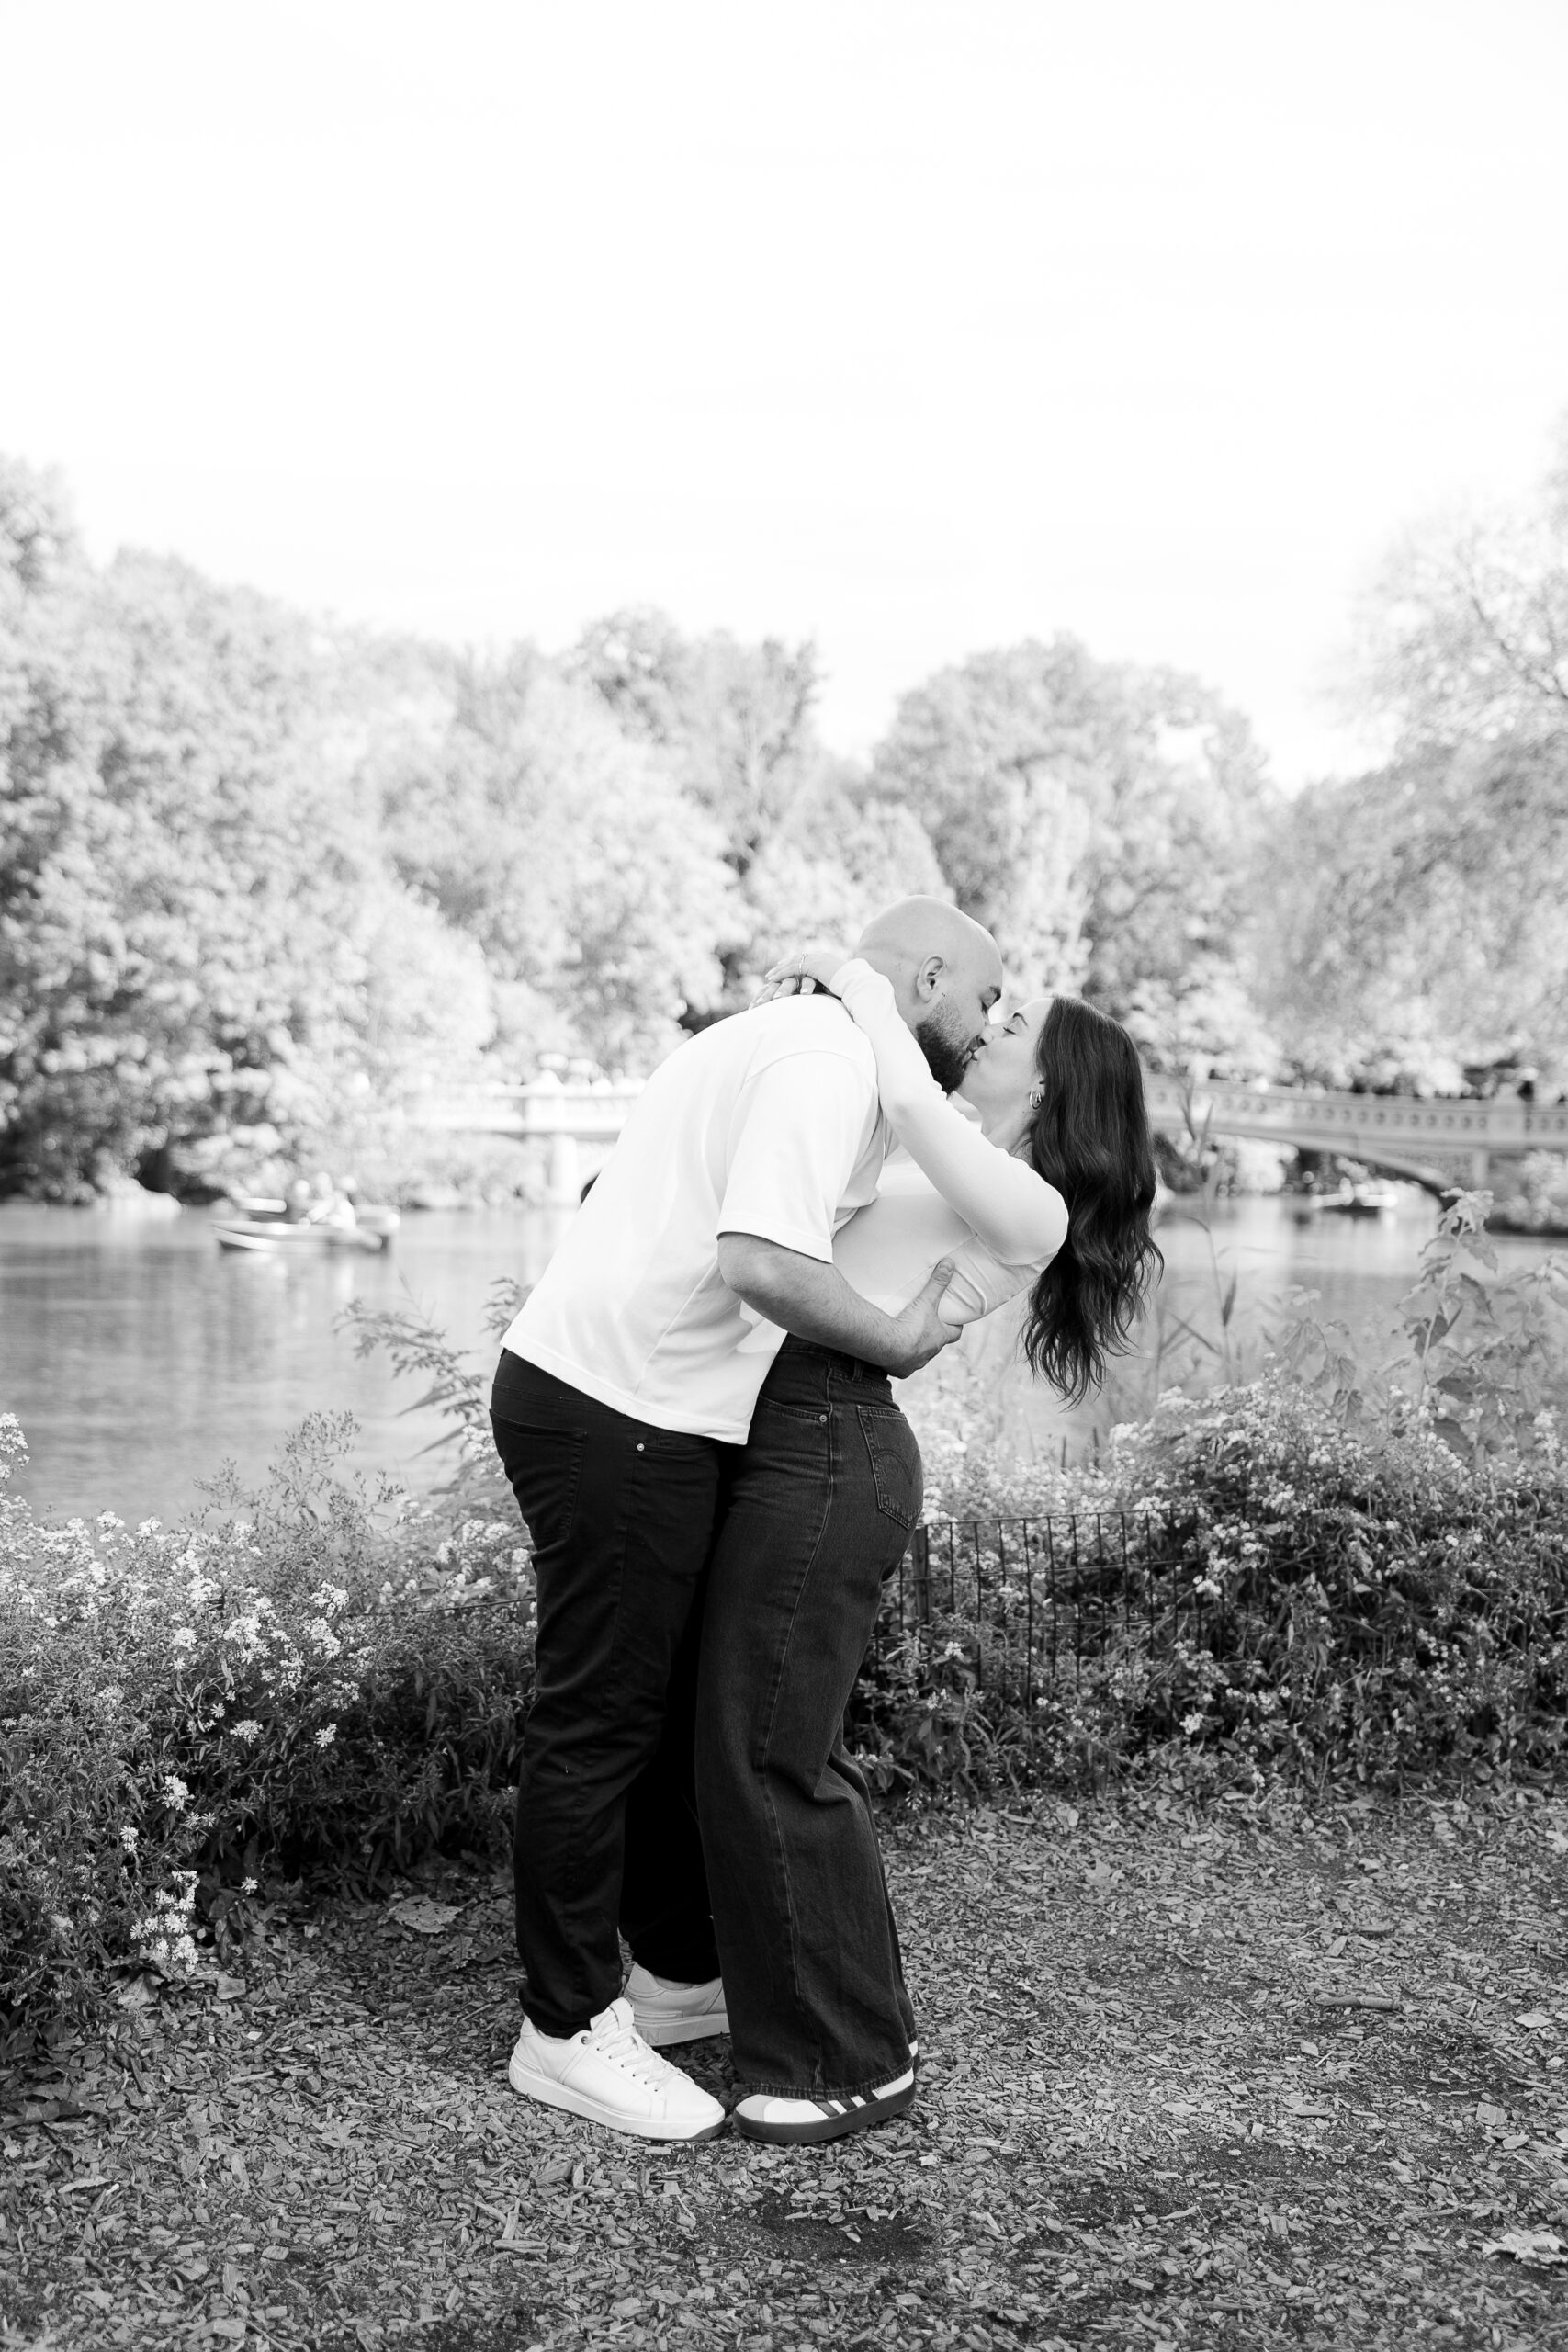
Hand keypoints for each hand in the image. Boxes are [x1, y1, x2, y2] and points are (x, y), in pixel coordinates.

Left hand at [760, 944, 849, 999]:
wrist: (859, 984)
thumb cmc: (854, 990)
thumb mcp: (841, 989)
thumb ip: (833, 990)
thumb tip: (833, 999)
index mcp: (828, 962)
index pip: (810, 961)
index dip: (798, 965)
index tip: (788, 969)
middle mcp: (822, 958)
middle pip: (799, 959)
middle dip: (785, 965)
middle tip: (774, 971)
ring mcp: (817, 960)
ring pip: (793, 963)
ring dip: (780, 971)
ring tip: (769, 978)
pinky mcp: (812, 965)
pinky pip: (792, 968)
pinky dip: (782, 973)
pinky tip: (773, 979)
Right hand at [882, 1259, 961, 1378]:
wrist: (888, 1347)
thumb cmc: (910, 1326)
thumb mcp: (926, 1301)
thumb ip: (937, 1283)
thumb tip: (950, 1264)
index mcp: (939, 1338)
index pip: (955, 1333)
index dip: (955, 1326)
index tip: (955, 1320)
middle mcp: (930, 1353)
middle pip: (936, 1345)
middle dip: (933, 1337)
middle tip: (927, 1326)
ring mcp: (915, 1364)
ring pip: (919, 1357)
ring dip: (916, 1349)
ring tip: (907, 1339)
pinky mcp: (900, 1370)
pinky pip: (902, 1366)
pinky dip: (899, 1360)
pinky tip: (892, 1354)